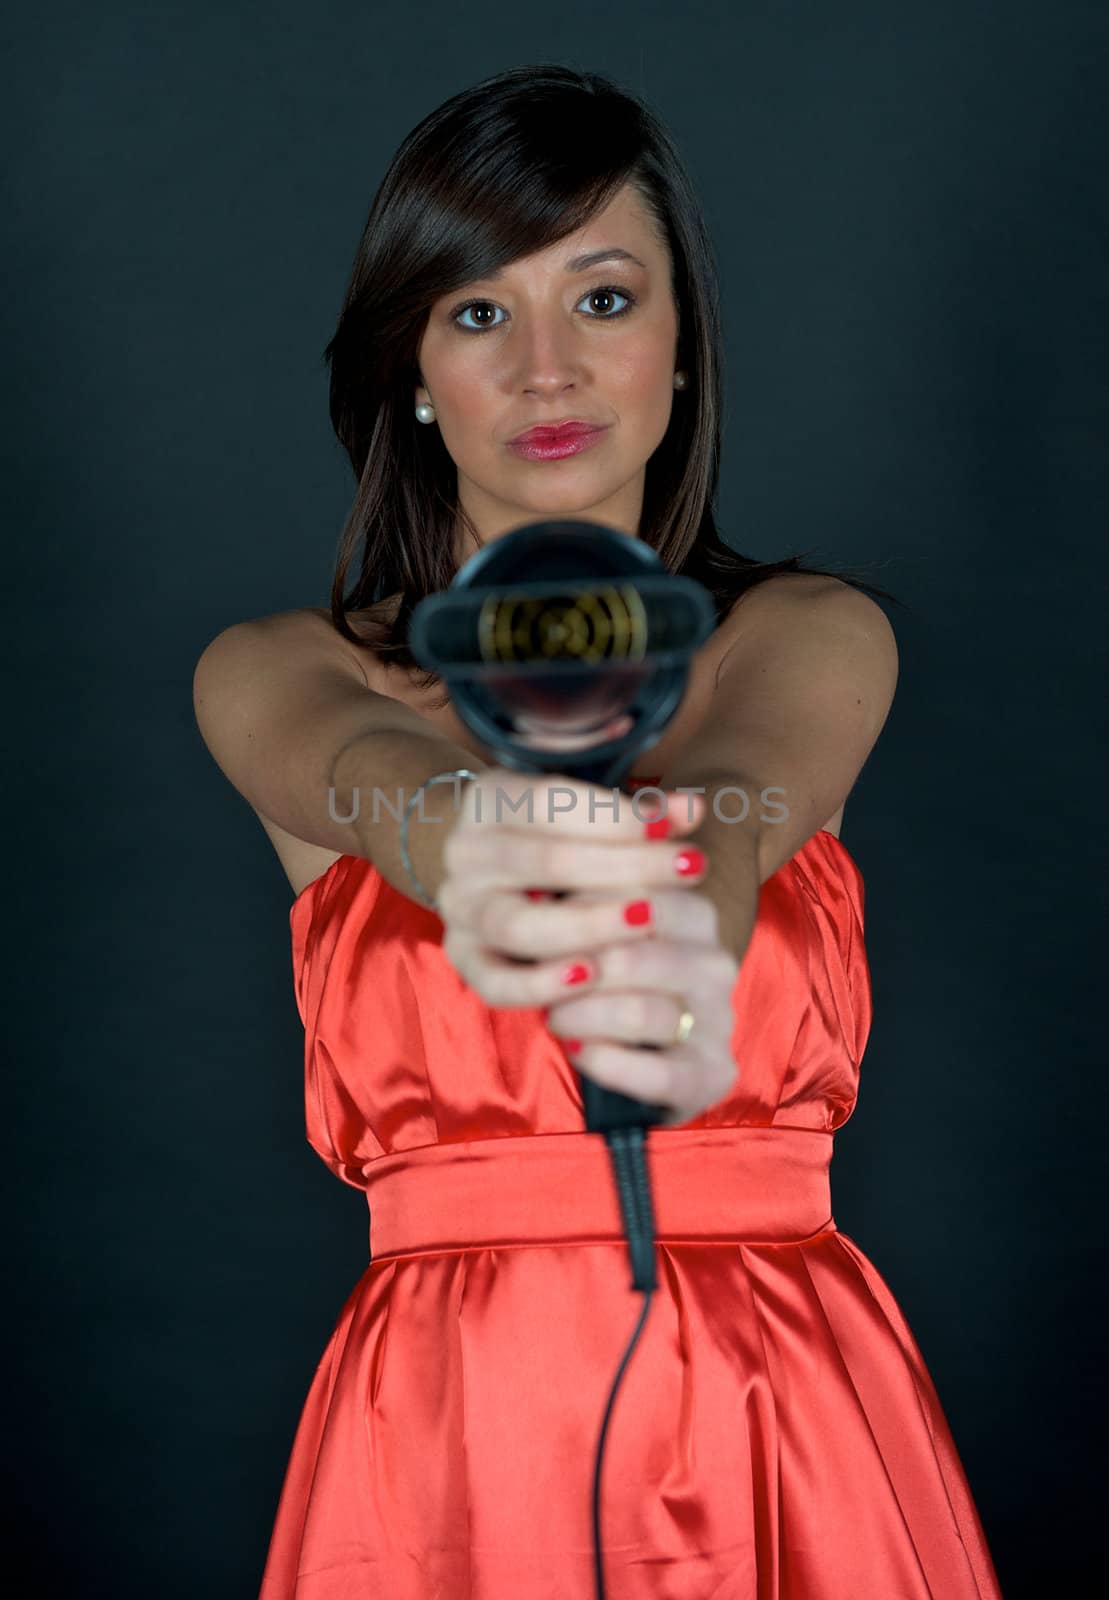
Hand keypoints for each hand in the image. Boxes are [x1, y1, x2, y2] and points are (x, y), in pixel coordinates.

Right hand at [437, 766, 741, 1126]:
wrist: (499, 874)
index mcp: (490, 800)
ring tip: (647, 920)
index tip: (676, 828)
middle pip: (545, 862)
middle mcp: (465, 853)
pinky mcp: (463, 958)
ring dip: (588, 924)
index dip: (618, 816)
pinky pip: (494, 982)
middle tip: (689, 869)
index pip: (553, 803)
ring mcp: (459, 909)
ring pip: (519, 924)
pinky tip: (591, 976)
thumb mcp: (590, 813)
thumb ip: (640, 813)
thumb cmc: (560, 836)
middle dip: (625, 866)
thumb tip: (693, 809)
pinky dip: (540, 984)